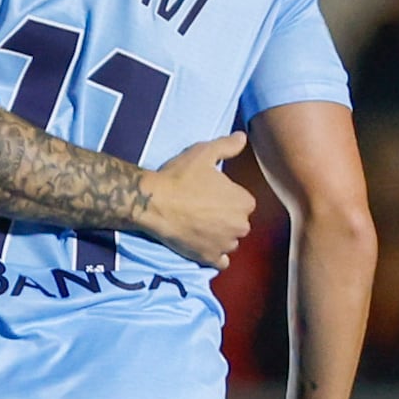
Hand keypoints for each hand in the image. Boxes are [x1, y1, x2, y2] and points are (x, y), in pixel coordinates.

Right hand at [135, 132, 254, 268]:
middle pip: (238, 223)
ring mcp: (225, 244)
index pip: (243, 202)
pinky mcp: (209, 258)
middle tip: (202, 209)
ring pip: (230, 241)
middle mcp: (241, 225)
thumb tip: (242, 136)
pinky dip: (214, 255)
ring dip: (220, 236)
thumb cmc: (179, 177)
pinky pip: (221, 261)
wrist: (153, 202)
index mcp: (244, 202)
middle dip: (225, 218)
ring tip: (199, 226)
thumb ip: (227, 145)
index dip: (227, 198)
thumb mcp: (203, 153)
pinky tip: (203, 245)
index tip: (210, 194)